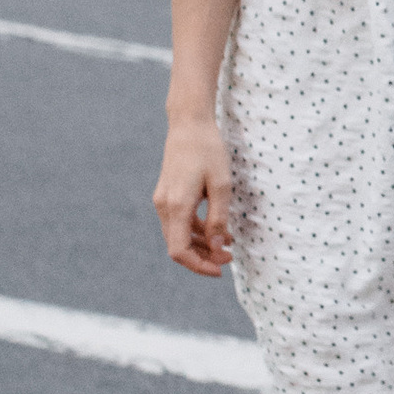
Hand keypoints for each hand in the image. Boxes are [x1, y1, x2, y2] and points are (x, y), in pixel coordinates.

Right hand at [154, 110, 232, 277]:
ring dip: (201, 245)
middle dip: (203, 257)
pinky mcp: (168, 195)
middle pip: (178, 246)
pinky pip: (179, 222)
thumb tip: (219, 248)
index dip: (198, 266)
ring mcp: (163, 200)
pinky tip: (217, 229)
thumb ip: (219, 218)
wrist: (189, 123)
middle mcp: (164, 206)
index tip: (220, 270)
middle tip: (230, 258)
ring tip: (228, 245)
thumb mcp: (221, 185)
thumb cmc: (208, 150)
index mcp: (176, 205)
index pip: (179, 251)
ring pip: (178, 235)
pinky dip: (196, 230)